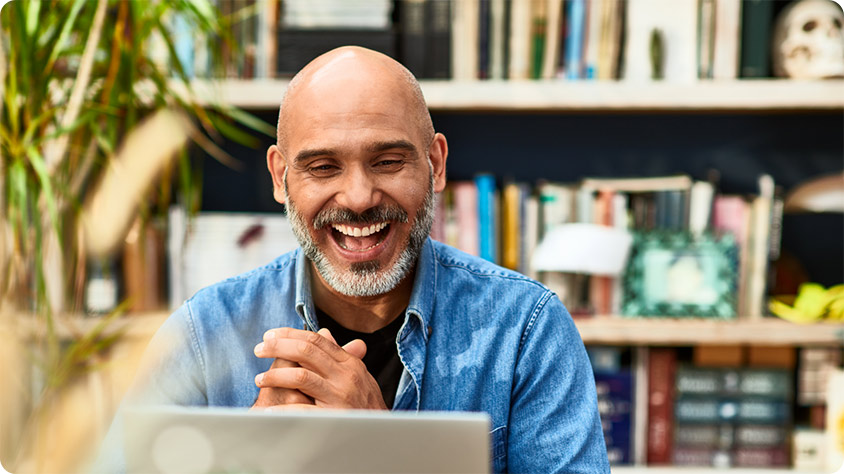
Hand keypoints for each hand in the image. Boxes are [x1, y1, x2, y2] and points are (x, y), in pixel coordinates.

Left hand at [252, 327, 385, 409]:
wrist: (381, 434)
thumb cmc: (366, 404)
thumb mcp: (357, 375)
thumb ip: (339, 355)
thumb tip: (323, 333)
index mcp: (349, 363)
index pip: (317, 340)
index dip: (290, 334)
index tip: (270, 336)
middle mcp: (345, 376)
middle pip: (306, 351)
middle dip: (278, 347)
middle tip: (259, 349)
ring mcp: (340, 396)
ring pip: (301, 377)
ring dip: (275, 376)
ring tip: (259, 380)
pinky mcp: (334, 417)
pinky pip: (303, 410)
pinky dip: (282, 411)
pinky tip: (269, 411)